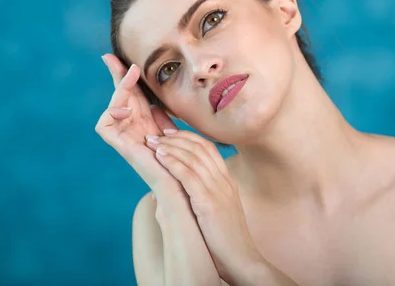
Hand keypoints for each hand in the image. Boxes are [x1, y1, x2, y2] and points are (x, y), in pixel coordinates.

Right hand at [95, 54, 184, 198]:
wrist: (181, 183)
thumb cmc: (180, 160)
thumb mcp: (173, 130)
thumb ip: (163, 115)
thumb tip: (156, 100)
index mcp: (145, 121)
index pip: (133, 94)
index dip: (125, 76)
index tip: (116, 57)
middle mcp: (133, 126)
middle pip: (121, 95)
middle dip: (116, 75)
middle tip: (111, 57)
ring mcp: (126, 135)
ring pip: (113, 106)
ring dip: (120, 90)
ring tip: (131, 77)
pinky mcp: (121, 146)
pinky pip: (104, 127)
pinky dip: (111, 114)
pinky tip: (125, 110)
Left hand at [145, 129, 263, 283]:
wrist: (242, 260)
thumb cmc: (226, 241)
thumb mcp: (217, 212)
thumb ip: (202, 197)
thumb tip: (178, 190)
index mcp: (227, 182)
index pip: (208, 149)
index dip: (189, 137)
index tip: (170, 133)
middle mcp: (224, 181)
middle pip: (200, 148)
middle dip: (176, 137)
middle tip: (157, 133)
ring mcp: (218, 190)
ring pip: (193, 158)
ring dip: (170, 147)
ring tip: (152, 142)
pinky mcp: (210, 203)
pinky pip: (189, 176)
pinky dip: (174, 162)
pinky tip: (160, 156)